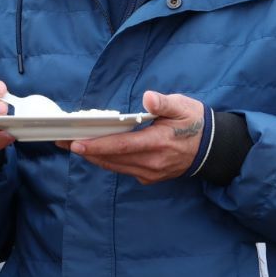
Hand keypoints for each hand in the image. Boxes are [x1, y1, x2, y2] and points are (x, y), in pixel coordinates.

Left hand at [63, 91, 204, 183]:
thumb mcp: (183, 106)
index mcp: (159, 142)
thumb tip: (148, 98)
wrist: (213, 149)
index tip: (76, 144)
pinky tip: (96, 152)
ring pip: (116, 167)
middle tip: (62, 142)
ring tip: (71, 147)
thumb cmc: (195, 122)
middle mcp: (153, 162)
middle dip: (86, 151)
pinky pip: (124, 170)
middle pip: (113, 159)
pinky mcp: (151, 177)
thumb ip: (164, 103)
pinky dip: (108, 162)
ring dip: (94, 158)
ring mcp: (152, 172)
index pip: (122, 146)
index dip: (98, 146)